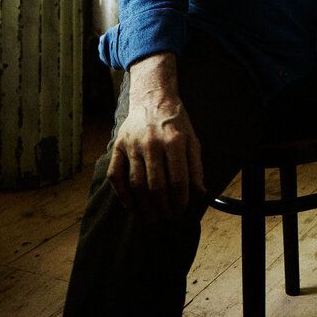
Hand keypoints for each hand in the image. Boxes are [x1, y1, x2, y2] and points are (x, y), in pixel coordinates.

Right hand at [107, 55, 205, 218]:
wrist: (153, 99)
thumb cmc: (175, 122)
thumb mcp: (192, 139)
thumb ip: (196, 166)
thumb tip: (201, 193)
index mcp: (174, 141)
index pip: (177, 180)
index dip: (180, 200)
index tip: (181, 210)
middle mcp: (152, 143)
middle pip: (156, 186)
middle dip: (163, 207)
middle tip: (167, 217)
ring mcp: (132, 145)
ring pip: (136, 184)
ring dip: (144, 206)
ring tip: (152, 217)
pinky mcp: (118, 146)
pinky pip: (115, 175)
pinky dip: (121, 194)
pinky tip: (130, 206)